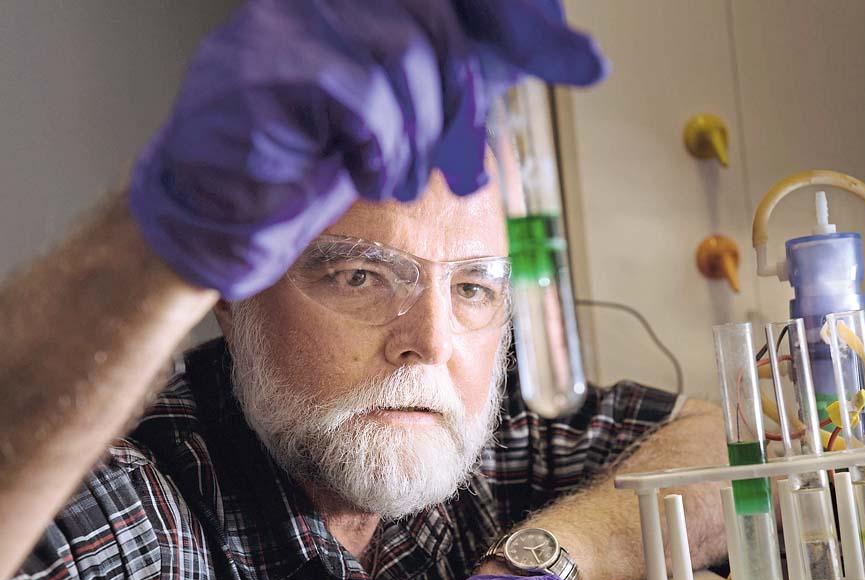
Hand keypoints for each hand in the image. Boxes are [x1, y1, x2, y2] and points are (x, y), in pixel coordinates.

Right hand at [130, 0, 605, 299]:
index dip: (522, 23)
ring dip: (412, 139)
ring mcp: (288, 19)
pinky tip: (360, 170)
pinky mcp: (264, 60)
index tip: (587, 63)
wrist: (219, 215)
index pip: (452, 4)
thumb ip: (470, 81)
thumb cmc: (309, 167)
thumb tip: (580, 57)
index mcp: (360, 6)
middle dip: (456, 107)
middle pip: (435, 23)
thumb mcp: (406, 121)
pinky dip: (377, 147)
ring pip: (403, 55)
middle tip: (444, 164)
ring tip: (388, 175)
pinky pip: (361, 94)